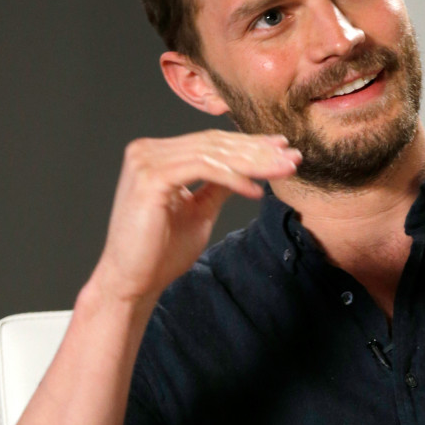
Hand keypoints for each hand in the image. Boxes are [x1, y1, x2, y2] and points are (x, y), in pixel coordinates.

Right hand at [91, 130, 300, 307]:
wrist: (131, 281)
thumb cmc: (159, 252)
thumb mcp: (198, 211)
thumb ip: (217, 187)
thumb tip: (247, 171)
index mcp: (157, 155)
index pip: (211, 143)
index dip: (249, 145)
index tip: (282, 149)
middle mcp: (148, 151)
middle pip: (214, 143)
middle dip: (258, 150)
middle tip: (292, 156)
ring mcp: (146, 160)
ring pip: (212, 153)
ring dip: (253, 162)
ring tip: (283, 170)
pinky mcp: (150, 177)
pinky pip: (202, 169)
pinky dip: (232, 178)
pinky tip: (255, 190)